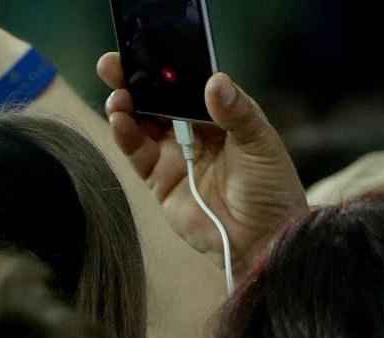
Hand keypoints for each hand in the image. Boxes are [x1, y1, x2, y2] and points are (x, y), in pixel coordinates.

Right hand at [99, 59, 305, 267]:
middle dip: (135, 82)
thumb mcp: (260, 143)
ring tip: (117, 97)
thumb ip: (236, 112)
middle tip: (113, 66)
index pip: (188, 85)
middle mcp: (194, 132)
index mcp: (220, 114)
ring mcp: (174, 156)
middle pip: (158, 101)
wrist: (261, 239)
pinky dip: (126, 137)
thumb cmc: (270, 189)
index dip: (167, 69)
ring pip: (142, 125)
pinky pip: (138, 155)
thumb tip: (214, 82)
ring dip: (126, 108)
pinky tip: (120, 120)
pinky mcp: (160, 182)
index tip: (147, 52)